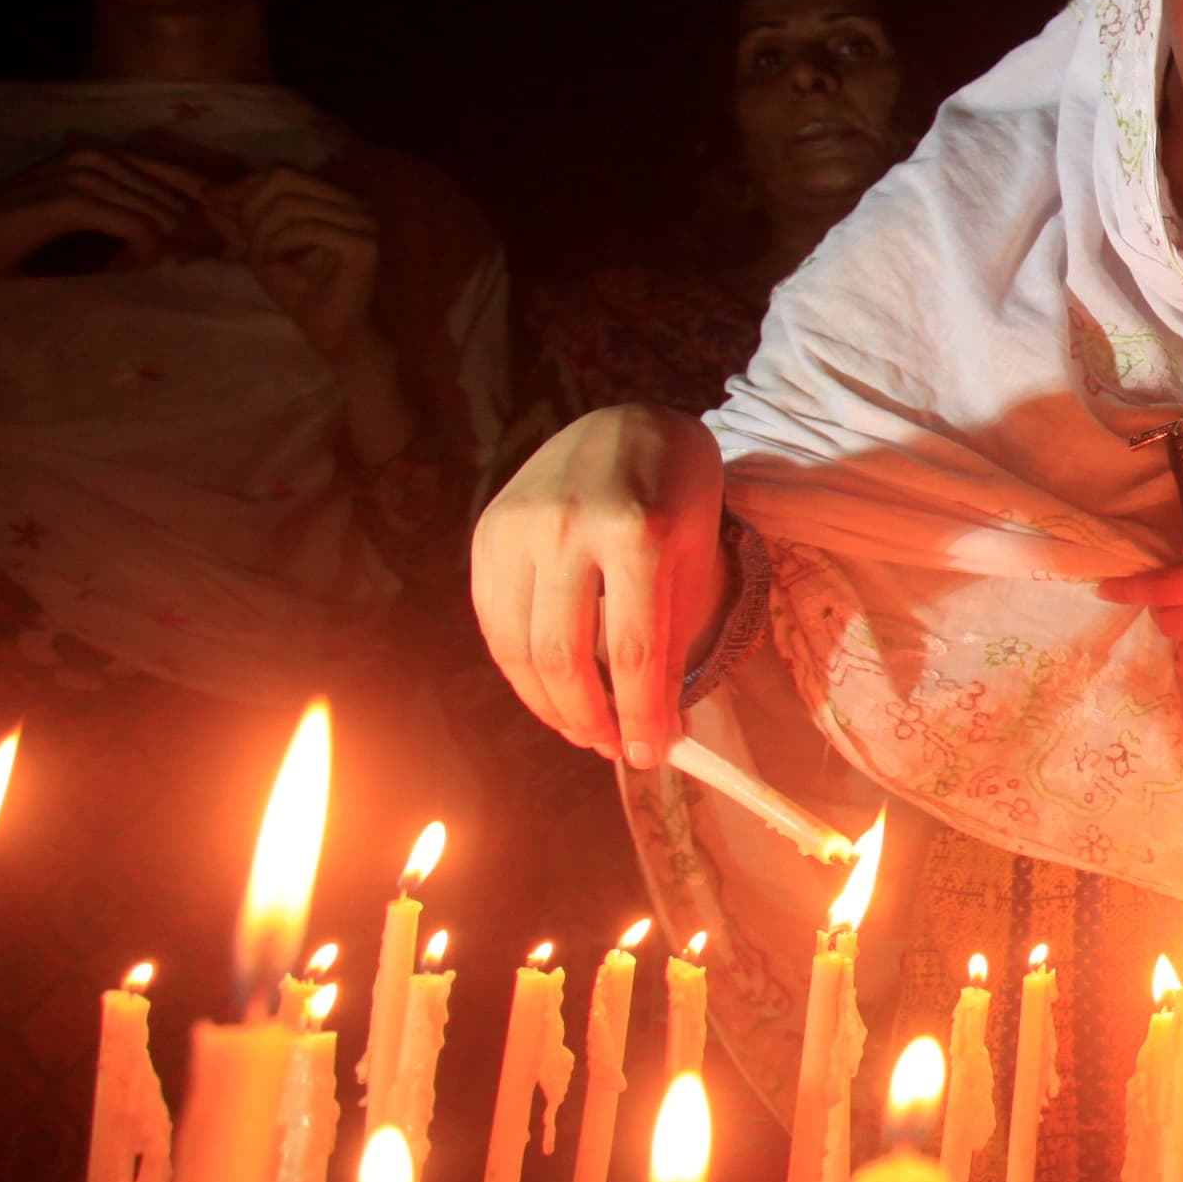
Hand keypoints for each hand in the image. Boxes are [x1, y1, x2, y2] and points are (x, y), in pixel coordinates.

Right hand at [0, 146, 211, 363]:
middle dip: (190, 232)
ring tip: (141, 267)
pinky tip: (121, 268)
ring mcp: (82, 173)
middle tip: (189, 261)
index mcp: (103, 154)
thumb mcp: (88, 224)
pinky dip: (139, 254)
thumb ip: (131, 216)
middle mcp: (96, 154)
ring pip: (160, 214)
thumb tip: (191, 236)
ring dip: (160, 248)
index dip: (204, 208)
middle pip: (176, 194)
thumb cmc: (25, 241)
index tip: (215, 243)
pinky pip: (138, 229)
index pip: (177, 174)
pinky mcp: (71, 200)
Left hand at [207, 166, 381, 361]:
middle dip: (252, 212)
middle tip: (251, 248)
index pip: (282, 171)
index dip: (243, 184)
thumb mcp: (262, 246)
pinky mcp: (363, 245)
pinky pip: (306, 228)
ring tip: (264, 261)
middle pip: (283, 179)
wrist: (332, 334)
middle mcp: (355, 203)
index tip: (212, 200)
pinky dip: (280, 245)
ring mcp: (363, 222)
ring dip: (263, 235)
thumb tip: (207, 189)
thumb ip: (241, 217)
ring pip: (290, 205)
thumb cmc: (301, 292)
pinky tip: (276, 264)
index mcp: (336, 199)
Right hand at [471, 405, 727, 765]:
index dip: (639, 715)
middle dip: (588, 719)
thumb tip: (657, 733)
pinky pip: (493, 622)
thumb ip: (674, 642)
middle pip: (563, 656)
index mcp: (636, 531)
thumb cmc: (677, 501)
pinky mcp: (487, 532)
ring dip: (548, 705)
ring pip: (516, 647)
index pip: (633, 650)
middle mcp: (569, 526)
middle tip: (613, 749)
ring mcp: (519, 525)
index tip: (651, 756)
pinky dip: (520, 669)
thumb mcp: (696, 563)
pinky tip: (550, 690)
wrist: (628, 426)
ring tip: (583, 730)